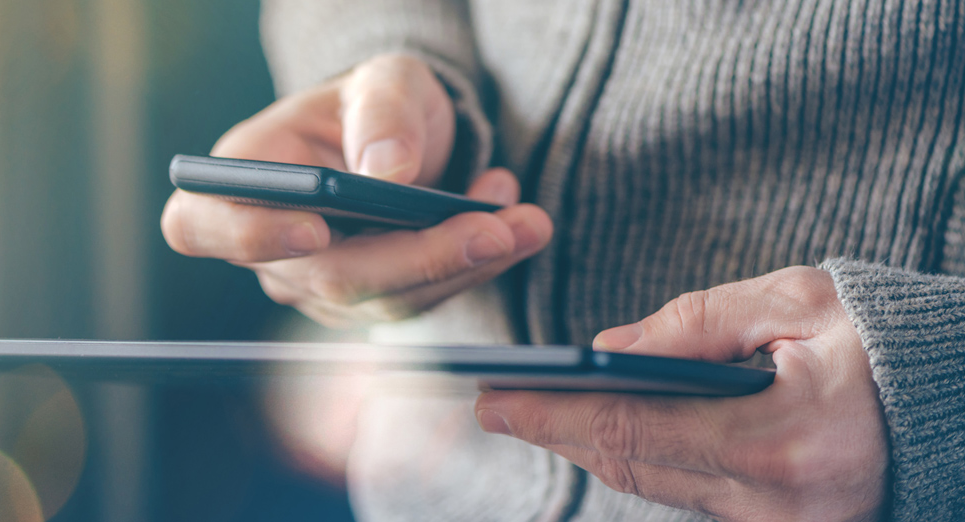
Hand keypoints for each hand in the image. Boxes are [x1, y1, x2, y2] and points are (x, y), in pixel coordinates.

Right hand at [161, 54, 551, 327]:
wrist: (405, 140)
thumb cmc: (376, 104)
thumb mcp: (384, 81)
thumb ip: (383, 114)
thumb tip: (388, 173)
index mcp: (243, 177)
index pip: (202, 225)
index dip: (250, 236)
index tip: (315, 228)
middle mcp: (269, 245)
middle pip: (327, 279)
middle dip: (420, 257)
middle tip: (495, 229)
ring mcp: (317, 284)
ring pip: (387, 299)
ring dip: (466, 264)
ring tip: (527, 220)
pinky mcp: (369, 303)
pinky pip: (422, 301)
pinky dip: (474, 268)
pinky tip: (514, 226)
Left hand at [475, 267, 889, 520]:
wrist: (952, 399)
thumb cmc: (883, 339)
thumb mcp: (795, 302)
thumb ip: (696, 325)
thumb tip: (608, 349)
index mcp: (781, 442)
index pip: (634, 433)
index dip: (554, 417)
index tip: (495, 399)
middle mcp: (776, 504)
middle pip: (634, 468)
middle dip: (558, 434)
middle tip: (495, 405)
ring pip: (655, 486)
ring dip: (591, 448)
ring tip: (535, 413)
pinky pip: (688, 494)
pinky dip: (641, 461)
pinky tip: (604, 433)